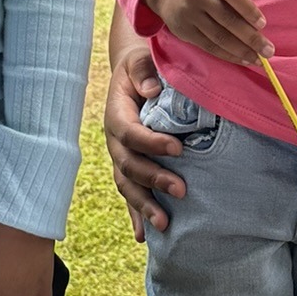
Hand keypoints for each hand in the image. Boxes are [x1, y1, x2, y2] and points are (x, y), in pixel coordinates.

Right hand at [105, 43, 186, 237]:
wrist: (136, 74)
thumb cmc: (142, 66)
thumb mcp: (140, 59)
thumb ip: (144, 70)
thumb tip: (151, 90)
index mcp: (117, 114)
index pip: (129, 133)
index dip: (150, 143)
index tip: (178, 148)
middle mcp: (115, 141)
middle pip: (128, 166)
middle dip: (153, 179)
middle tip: (181, 189)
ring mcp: (121, 157)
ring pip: (127, 186)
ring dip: (144, 206)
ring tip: (164, 223)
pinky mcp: (130, 168)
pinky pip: (131, 194)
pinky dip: (136, 214)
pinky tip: (144, 236)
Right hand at [143, 0, 266, 65]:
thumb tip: (259, 27)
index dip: (248, 9)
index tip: (263, 24)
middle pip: (227, 19)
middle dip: (251, 38)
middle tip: (269, 50)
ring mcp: (188, 14)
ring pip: (219, 36)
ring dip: (242, 51)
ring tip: (259, 59)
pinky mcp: (184, 31)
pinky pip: (210, 47)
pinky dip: (228, 55)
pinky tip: (243, 59)